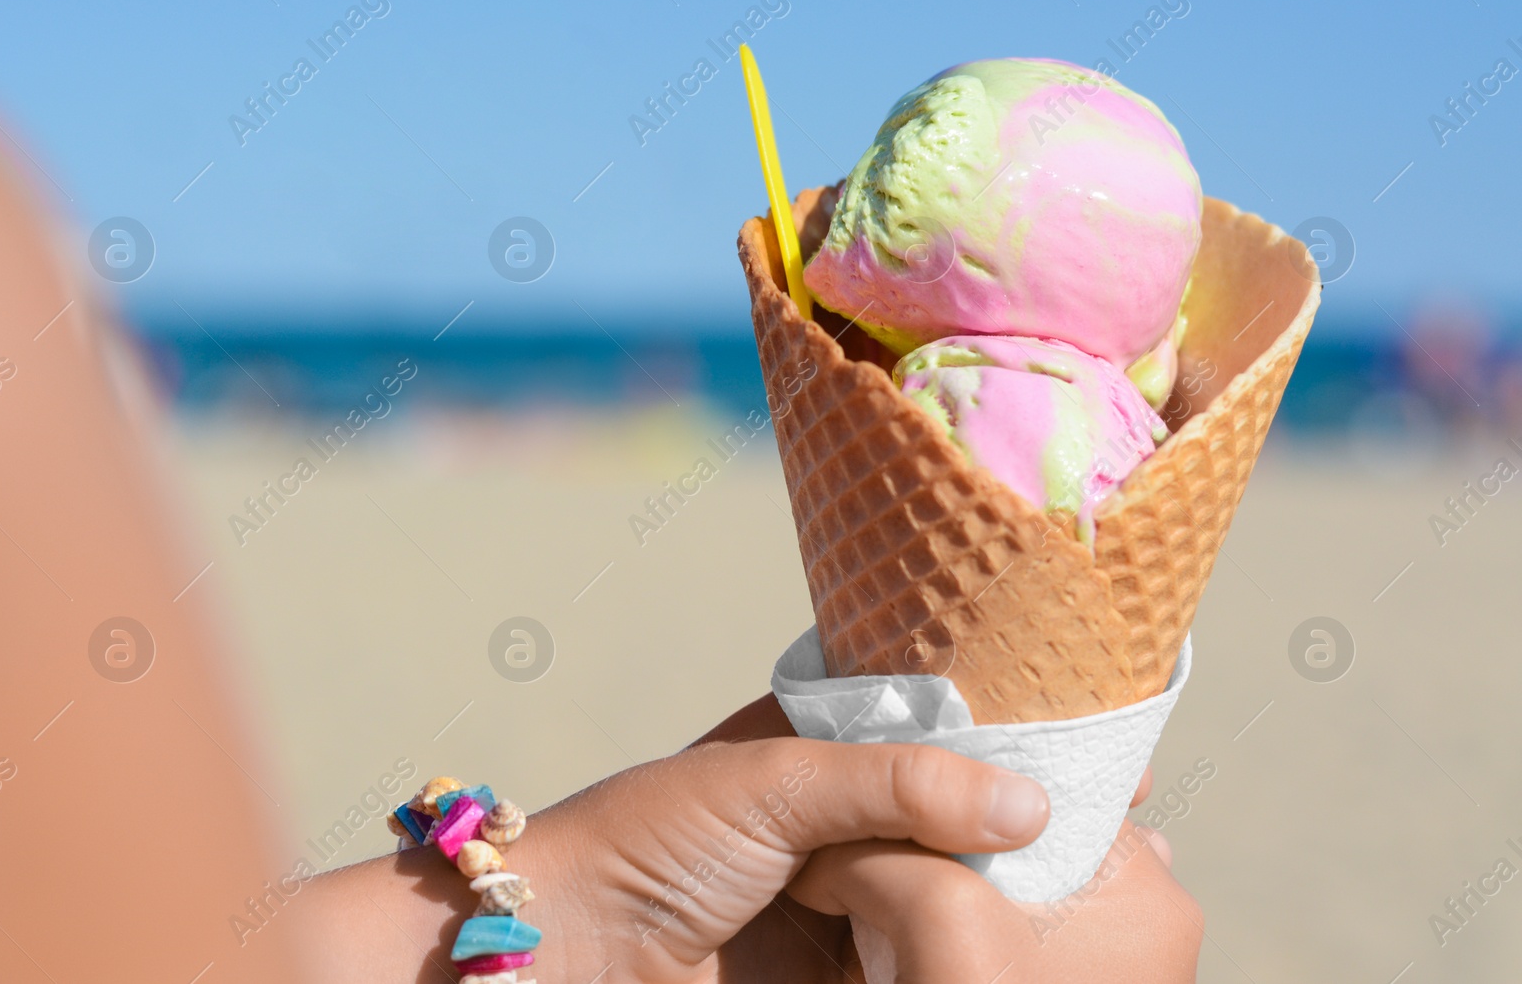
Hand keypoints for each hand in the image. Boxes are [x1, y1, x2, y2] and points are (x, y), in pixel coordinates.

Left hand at [297, 696, 1199, 982]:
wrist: (560, 954)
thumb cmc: (647, 841)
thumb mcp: (773, 782)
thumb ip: (898, 781)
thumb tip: (1028, 806)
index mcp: (825, 749)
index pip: (945, 730)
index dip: (1019, 734)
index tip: (1105, 748)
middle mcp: (848, 824)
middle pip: (964, 820)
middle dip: (1035, 825)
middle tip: (1130, 828)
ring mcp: (853, 906)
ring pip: (959, 897)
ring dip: (1016, 897)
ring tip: (1106, 886)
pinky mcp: (849, 975)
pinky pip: (929, 963)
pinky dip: (974, 956)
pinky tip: (1032, 945)